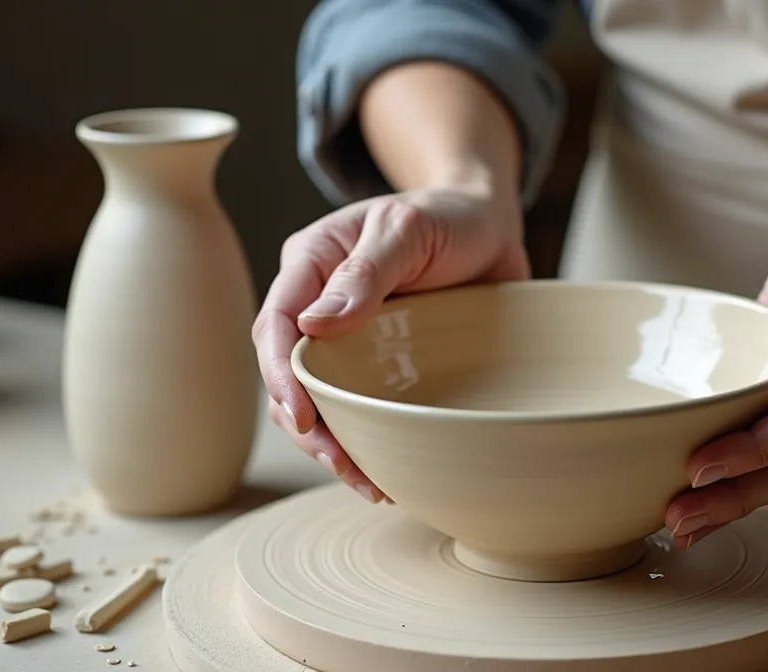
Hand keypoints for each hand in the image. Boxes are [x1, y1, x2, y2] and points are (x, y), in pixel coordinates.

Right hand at [252, 184, 528, 502]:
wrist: (490, 228)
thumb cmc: (448, 217)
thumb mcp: (408, 229)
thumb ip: (366, 271)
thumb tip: (314, 327)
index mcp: (311, 263)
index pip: (277, 325)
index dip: (282, 377)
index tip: (306, 418)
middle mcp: (319, 304)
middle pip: (290, 376)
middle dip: (309, 428)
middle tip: (345, 465)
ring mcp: (349, 338)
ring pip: (321, 401)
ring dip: (335, 446)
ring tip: (370, 484)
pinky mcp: (380, 364)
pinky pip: (359, 407)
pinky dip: (366, 441)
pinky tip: (384, 472)